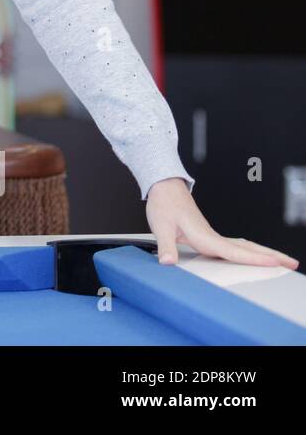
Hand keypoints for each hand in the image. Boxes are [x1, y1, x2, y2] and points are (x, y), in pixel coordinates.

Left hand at [145, 177, 299, 268]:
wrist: (164, 187)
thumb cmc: (163, 203)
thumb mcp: (159, 226)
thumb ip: (166, 246)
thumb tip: (168, 262)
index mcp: (203, 235)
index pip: (233, 251)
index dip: (254, 259)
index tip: (273, 263)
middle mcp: (212, 235)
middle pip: (247, 248)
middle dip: (270, 256)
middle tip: (292, 263)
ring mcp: (212, 235)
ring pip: (243, 246)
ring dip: (263, 253)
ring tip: (282, 261)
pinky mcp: (209, 235)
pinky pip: (235, 246)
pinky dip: (249, 252)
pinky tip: (254, 256)